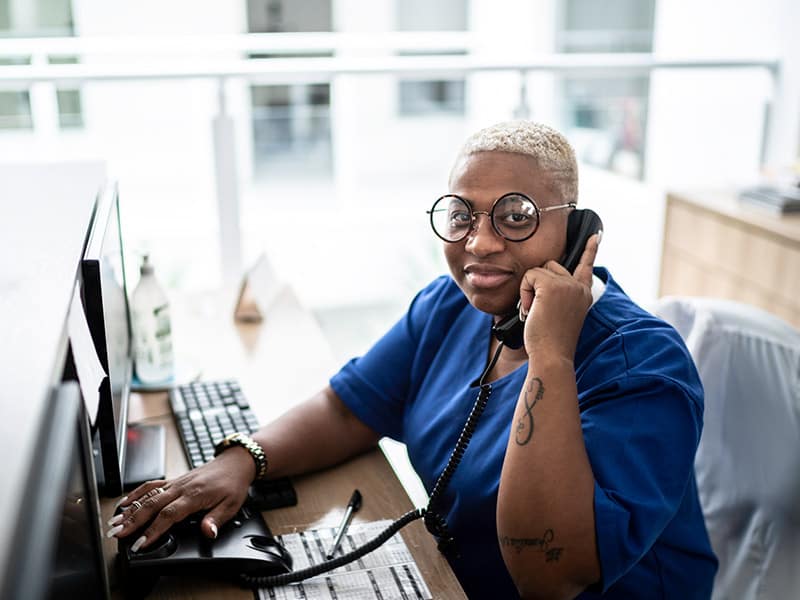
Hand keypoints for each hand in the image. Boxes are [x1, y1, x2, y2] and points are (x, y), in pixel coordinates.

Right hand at [107, 447, 254, 550]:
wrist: (235, 463)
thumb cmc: (232, 484)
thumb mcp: (231, 505)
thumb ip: (216, 520)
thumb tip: (207, 532)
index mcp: (195, 495)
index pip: (169, 515)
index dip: (154, 530)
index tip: (141, 543)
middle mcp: (182, 487)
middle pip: (152, 504)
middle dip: (133, 521)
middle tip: (117, 534)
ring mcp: (176, 482)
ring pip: (148, 495)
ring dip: (130, 509)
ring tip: (115, 522)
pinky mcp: (174, 480)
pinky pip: (151, 485)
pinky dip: (136, 493)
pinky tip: (124, 502)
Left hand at [518, 233, 600, 359]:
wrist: (552, 355)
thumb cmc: (551, 341)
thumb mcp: (560, 314)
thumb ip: (558, 295)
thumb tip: (541, 280)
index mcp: (583, 294)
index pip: (586, 267)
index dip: (590, 250)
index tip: (596, 235)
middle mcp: (579, 287)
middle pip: (551, 266)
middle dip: (538, 283)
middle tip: (537, 310)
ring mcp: (567, 285)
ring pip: (538, 270)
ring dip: (530, 290)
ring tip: (535, 312)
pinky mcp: (552, 286)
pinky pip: (529, 276)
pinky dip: (524, 292)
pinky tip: (531, 310)